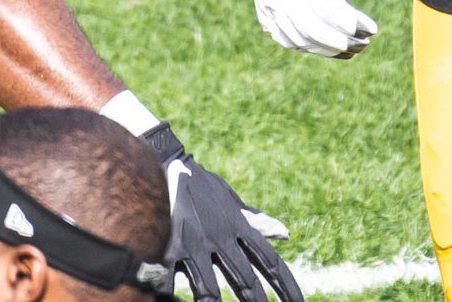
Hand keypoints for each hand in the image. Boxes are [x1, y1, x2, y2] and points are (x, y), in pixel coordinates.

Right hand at [145, 124, 304, 301]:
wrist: (165, 164)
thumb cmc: (199, 187)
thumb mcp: (231, 201)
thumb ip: (256, 222)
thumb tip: (286, 234)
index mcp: (239, 228)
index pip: (271, 262)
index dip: (286, 286)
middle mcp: (221, 238)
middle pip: (245, 281)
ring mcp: (194, 244)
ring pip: (208, 289)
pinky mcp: (166, 248)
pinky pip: (169, 280)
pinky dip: (170, 294)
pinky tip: (170, 300)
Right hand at [233, 0, 381, 56]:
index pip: (326, 6)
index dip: (350, 22)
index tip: (373, 29)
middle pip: (312, 28)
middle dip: (341, 41)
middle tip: (365, 44)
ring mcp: (268, 5)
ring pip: (299, 38)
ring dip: (327, 49)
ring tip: (354, 49)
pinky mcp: (265, 14)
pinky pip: (287, 39)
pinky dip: (310, 48)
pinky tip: (332, 48)